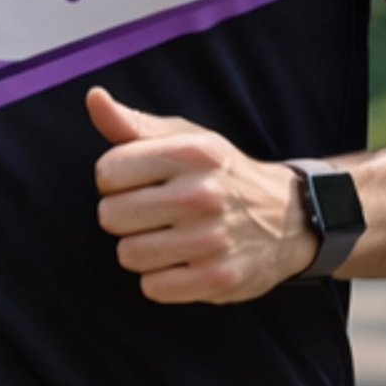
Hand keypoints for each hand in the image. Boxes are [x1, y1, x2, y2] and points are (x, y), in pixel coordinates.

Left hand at [88, 86, 311, 302]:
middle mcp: (203, 194)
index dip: (115, 180)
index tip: (140, 182)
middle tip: (157, 213)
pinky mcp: (219, 279)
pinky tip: (185, 262)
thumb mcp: (184, 139)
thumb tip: (94, 98)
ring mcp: (212, 239)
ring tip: (172, 237)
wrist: (291, 218)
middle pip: (111, 216)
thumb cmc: (220, 174)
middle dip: (126, 216)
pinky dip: (162, 279)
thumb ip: (132, 124)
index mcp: (191, 153)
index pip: (107, 172)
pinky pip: (153, 288)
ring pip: (128, 255)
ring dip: (142, 250)